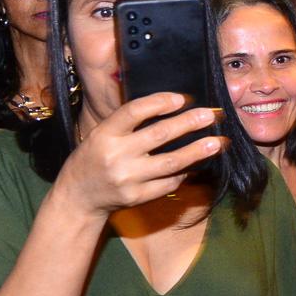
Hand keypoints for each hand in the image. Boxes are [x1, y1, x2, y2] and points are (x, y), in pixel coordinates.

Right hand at [57, 93, 224, 216]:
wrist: (78, 196)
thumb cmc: (94, 158)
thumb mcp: (101, 134)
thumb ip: (129, 123)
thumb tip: (170, 105)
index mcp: (104, 134)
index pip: (134, 111)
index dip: (159, 102)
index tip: (182, 98)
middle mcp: (116, 155)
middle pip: (159, 135)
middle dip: (189, 123)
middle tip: (211, 115)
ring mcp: (127, 179)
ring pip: (170, 162)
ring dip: (197, 151)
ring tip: (217, 142)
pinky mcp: (137, 197)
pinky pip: (168, 183)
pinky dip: (184, 172)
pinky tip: (197, 164)